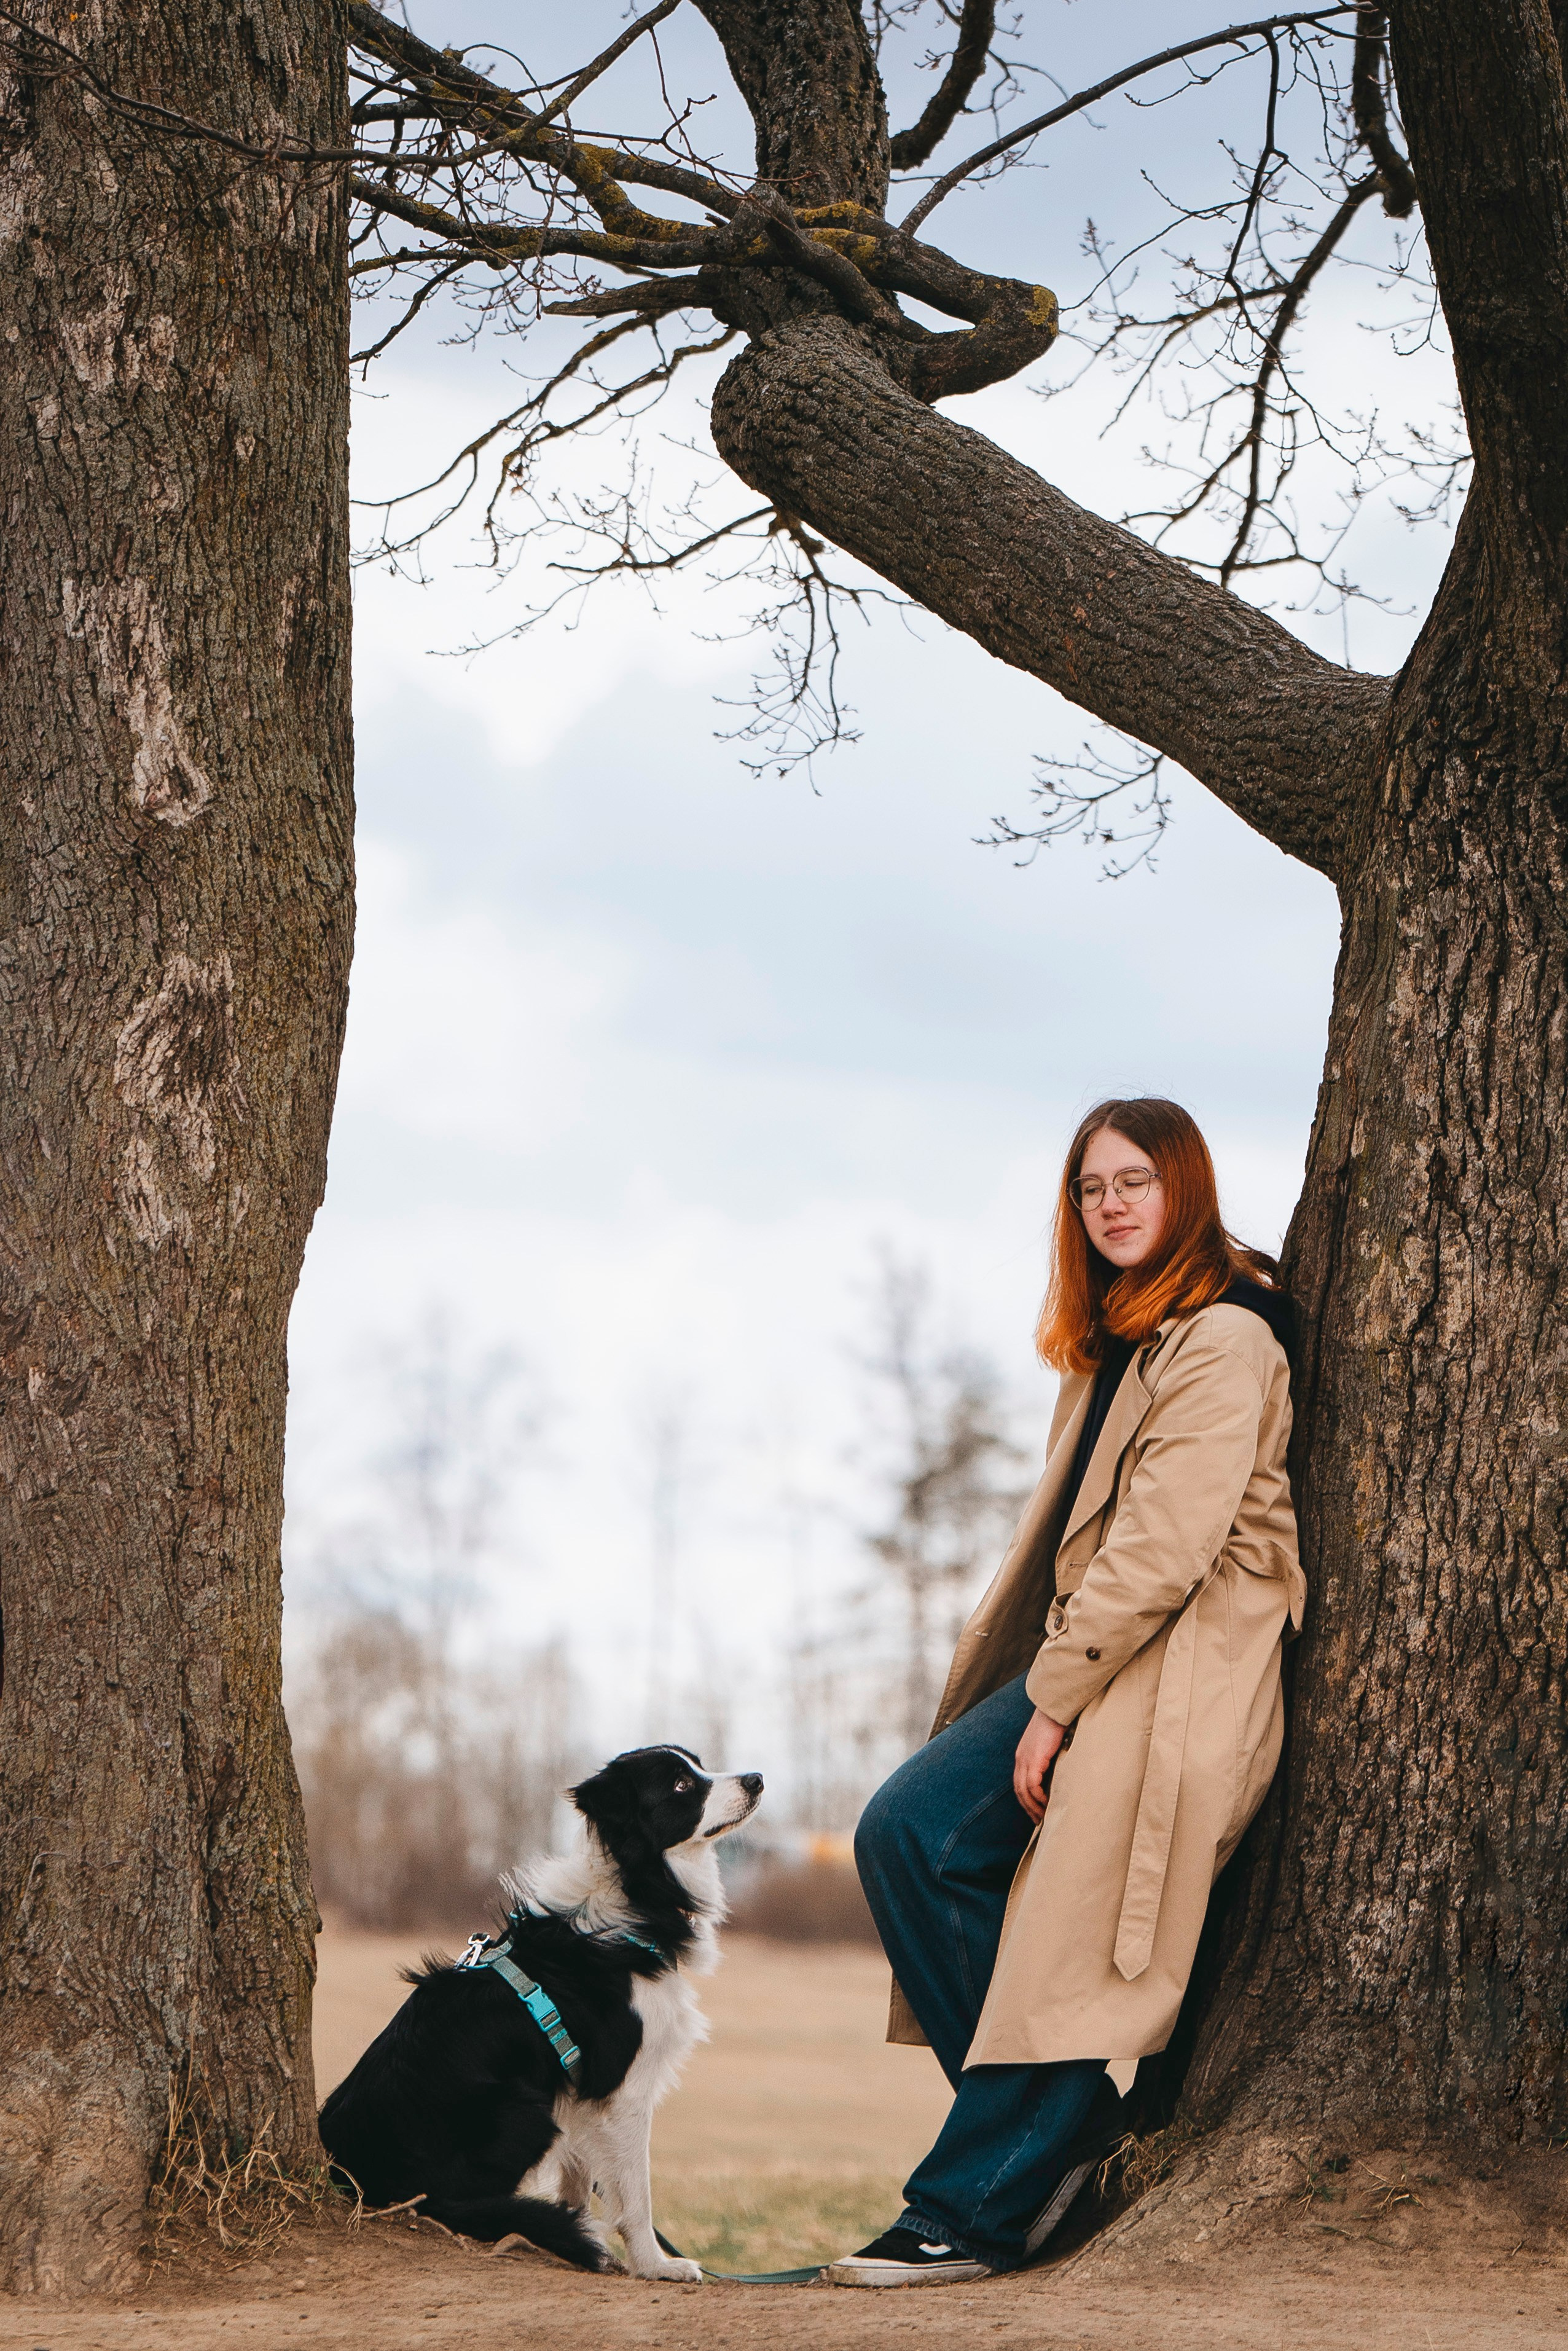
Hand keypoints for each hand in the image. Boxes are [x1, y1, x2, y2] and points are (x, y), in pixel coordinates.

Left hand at [1013, 1707, 1067, 1823]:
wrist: (1054, 1710)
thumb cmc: (1055, 1724)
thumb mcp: (1049, 1745)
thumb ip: (1049, 1759)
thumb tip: (1058, 1772)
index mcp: (1023, 1756)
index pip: (1019, 1783)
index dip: (1025, 1799)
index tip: (1034, 1810)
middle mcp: (1021, 1759)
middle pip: (1019, 1790)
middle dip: (1027, 1808)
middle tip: (1036, 1821)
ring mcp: (1025, 1760)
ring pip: (1024, 1790)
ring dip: (1032, 1806)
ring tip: (1042, 1818)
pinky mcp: (1034, 1760)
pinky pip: (1032, 1785)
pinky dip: (1038, 1796)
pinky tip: (1046, 1804)